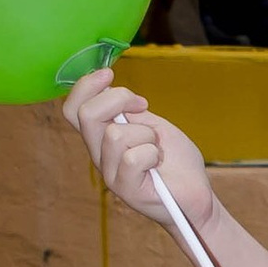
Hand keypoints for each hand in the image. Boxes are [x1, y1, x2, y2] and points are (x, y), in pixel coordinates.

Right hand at [64, 68, 213, 230]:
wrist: (195, 192)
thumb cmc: (174, 160)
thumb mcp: (151, 124)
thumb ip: (128, 110)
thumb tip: (108, 85)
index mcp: (101, 136)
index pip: (72, 108)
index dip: (86, 86)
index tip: (110, 74)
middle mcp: (99, 154)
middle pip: (86, 115)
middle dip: (118, 99)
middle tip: (143, 106)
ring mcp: (109, 172)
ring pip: (114, 134)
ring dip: (145, 133)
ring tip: (156, 146)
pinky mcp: (124, 188)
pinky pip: (132, 157)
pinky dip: (152, 153)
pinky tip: (158, 163)